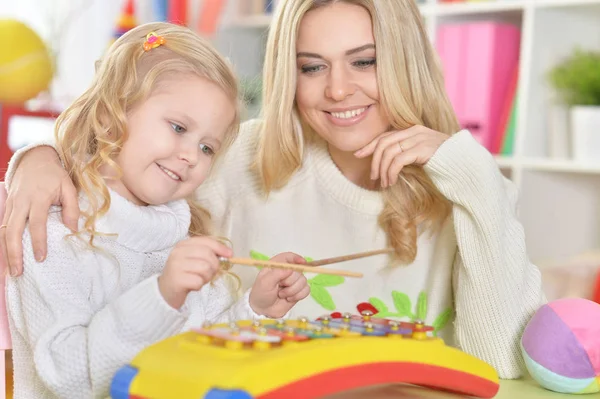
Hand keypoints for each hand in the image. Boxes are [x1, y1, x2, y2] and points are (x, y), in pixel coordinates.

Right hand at [0, 146, 78, 275]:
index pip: (36, 223)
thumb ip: (72, 208)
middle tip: (18, 272)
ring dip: (5, 252)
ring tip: (9, 271)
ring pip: (2, 231)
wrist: (34, 159)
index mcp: (38, 198)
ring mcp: (11, 204)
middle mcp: (21, 202)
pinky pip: (1, 227)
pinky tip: (5, 258)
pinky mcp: (7, 206)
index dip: (38, 241)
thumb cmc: (54, 175)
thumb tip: (73, 229)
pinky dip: (2, 243)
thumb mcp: (69, 187)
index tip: (41, 258)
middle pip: (11, 230)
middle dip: (13, 253)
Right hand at [158, 237, 232, 308]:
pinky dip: (199, 285)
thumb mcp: (194, 259)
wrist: (165, 291)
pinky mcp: (177, 279)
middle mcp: (178, 252)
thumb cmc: (184, 274)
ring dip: (207, 277)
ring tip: (199, 279)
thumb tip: (228, 253)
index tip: (230, 254)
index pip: (206, 241)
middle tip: (209, 273)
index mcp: (183, 244)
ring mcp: (176, 265)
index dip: (220, 247)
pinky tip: (192, 285)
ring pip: (205, 268)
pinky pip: (198, 281)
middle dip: (214, 266)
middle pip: (208, 255)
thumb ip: (208, 253)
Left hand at [249, 252, 309, 317]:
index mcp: (277, 266)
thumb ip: (277, 273)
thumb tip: (290, 269)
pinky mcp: (298, 291)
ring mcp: (294, 281)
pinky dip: (299, 295)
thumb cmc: (261, 294)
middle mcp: (287, 272)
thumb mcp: (264, 282)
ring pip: (303, 281)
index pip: (289, 257)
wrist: (263, 310)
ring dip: (293, 290)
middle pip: (298, 271)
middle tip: (280, 287)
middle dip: (290, 281)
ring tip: (282, 295)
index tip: (302, 263)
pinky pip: (307, 290)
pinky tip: (289, 299)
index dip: (296, 258)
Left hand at [354, 125, 449, 187]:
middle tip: (373, 177)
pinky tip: (392, 181)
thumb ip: (407, 154)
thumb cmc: (445, 164)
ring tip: (385, 183)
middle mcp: (415, 131)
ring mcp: (419, 139)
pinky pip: (398, 160)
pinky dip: (391, 172)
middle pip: (384, 143)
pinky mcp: (422, 149)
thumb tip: (388, 163)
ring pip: (389, 152)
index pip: (386, 136)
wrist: (466, 165)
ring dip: (383, 170)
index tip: (358, 155)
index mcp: (414, 130)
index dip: (370, 145)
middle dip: (374, 160)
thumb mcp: (422, 156)